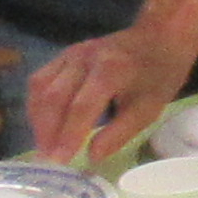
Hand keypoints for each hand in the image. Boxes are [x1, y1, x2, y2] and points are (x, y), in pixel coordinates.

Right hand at [26, 20, 193, 164]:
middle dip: (47, 131)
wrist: (160, 36)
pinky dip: (37, 104)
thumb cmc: (159, 75)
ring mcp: (71, 53)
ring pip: (41, 87)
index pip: (81, 107)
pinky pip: (40, 79)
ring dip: (37, 119)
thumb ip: (119, 133)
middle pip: (55, 97)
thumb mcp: (149, 108)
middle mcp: (85, 57)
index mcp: (111, 69)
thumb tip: (92, 157)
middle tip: (46, 160)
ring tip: (44, 146)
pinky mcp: (64, 54)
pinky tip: (42, 124)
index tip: (59, 161)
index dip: (68, 135)